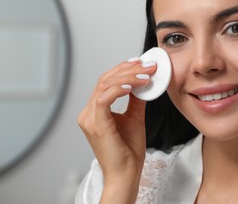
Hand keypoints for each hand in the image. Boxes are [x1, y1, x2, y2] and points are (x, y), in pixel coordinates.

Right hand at [78, 59, 155, 201]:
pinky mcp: (96, 124)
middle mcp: (88, 112)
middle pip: (105, 79)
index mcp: (95, 111)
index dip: (123, 69)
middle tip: (148, 66)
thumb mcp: (135, 118)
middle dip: (128, 69)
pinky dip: (119, 89)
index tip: (141, 63)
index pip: (106, 81)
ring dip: (128, 76)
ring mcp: (89, 118)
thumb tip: (143, 83)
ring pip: (105, 85)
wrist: (126, 174)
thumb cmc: (128, 150)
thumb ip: (135, 100)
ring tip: (146, 74)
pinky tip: (133, 86)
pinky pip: (104, 99)